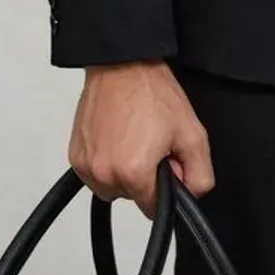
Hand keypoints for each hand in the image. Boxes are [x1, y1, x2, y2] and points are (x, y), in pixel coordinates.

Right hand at [68, 61, 215, 213]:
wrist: (122, 66)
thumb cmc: (152, 94)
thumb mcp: (193, 136)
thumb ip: (199, 177)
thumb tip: (191, 196)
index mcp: (134, 173)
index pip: (154, 208)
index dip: (166, 185)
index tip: (166, 162)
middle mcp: (104, 173)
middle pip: (132, 198)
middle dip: (145, 178)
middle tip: (151, 145)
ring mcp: (86, 165)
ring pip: (113, 189)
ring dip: (124, 173)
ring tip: (133, 140)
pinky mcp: (75, 156)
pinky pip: (95, 175)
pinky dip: (108, 163)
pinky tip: (117, 139)